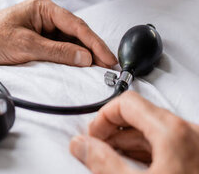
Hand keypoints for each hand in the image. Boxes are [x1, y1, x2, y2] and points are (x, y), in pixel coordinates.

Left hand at [0, 0, 115, 122]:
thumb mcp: (27, 46)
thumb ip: (58, 52)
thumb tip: (85, 57)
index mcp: (43, 7)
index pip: (76, 24)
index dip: (95, 43)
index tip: (108, 58)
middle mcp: (44, 13)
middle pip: (76, 31)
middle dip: (92, 48)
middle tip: (109, 66)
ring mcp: (40, 26)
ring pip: (69, 40)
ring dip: (82, 53)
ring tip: (98, 68)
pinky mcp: (36, 38)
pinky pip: (59, 46)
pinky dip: (70, 56)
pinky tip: (79, 65)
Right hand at [70, 91, 198, 172]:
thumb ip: (103, 163)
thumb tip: (82, 145)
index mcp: (173, 132)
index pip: (127, 103)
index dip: (103, 119)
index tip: (92, 138)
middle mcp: (191, 133)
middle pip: (142, 116)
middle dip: (116, 134)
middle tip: (98, 153)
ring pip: (157, 133)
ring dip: (132, 146)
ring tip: (115, 167)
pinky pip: (172, 148)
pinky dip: (151, 155)